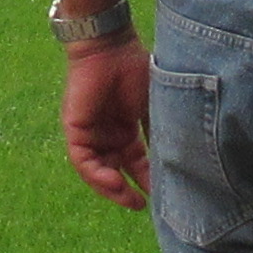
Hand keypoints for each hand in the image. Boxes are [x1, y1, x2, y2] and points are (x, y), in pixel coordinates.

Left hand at [59, 37, 151, 209]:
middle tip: (144, 206)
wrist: (111, 46)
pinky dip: (97, 175)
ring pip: (99, 170)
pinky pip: (83, 161)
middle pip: (117, 170)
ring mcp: (91, 133)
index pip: (136, 163)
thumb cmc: (135, 69)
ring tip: (131, 199)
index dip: (148, 180)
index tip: (164, 196)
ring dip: (113, 188)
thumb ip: (159, 134)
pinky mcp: (75, 130)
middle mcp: (107, 135)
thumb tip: (177, 162)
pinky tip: (115, 182)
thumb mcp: (154, 107)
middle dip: (129, 190)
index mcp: (126, 129)